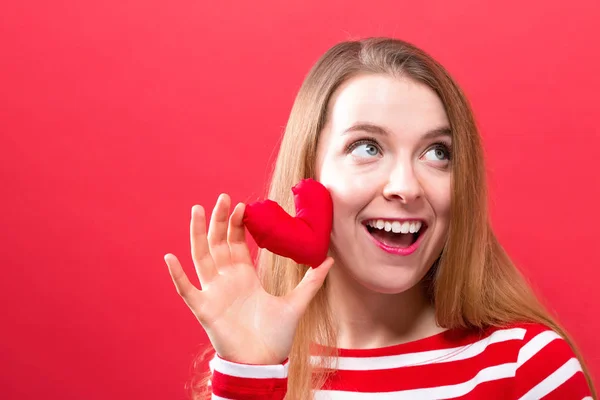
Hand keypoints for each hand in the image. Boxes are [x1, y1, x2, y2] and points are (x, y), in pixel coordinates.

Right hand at [164, 194, 333, 364]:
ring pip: (201, 257)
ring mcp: (214, 292)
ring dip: (197, 234)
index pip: (237, 243)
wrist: (263, 362)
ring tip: (196, 209)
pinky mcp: (204, 309)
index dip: (237, 224)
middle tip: (222, 197)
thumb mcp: (296, 303)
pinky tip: (170, 257)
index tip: (243, 205)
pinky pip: (186, 290)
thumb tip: (330, 259)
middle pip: (218, 243)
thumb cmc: (275, 335)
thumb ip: (311, 281)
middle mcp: (227, 280)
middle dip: (219, 220)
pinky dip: (177, 275)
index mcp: (245, 276)